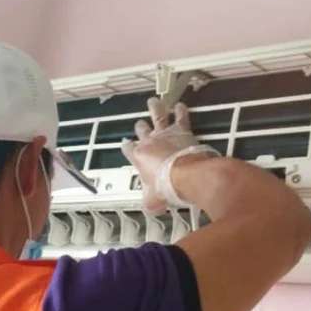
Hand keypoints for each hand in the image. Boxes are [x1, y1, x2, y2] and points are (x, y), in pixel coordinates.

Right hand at [121, 98, 215, 213]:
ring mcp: (165, 134)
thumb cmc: (166, 187)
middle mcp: (149, 141)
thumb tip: (150, 208)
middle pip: (141, 130)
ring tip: (153, 102)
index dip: (126, 146)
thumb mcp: (152, 201)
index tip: (125, 145)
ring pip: (157, 116)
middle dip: (140, 127)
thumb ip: (149, 202)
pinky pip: (181, 117)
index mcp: (138, 157)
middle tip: (139, 124)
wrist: (184, 175)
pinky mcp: (181, 130)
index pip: (128, 149)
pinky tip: (180, 105)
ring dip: (155, 108)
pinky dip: (180, 110)